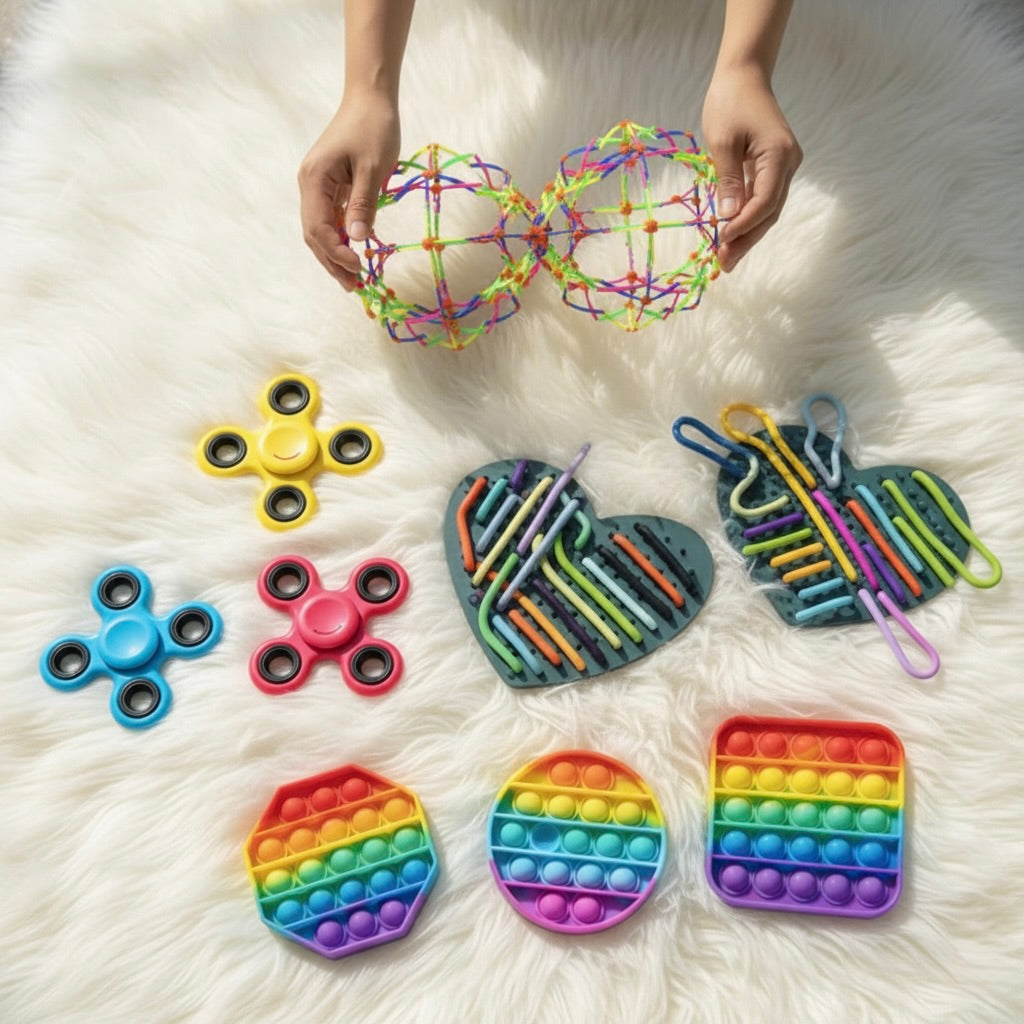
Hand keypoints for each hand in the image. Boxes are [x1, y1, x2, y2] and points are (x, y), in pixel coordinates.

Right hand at [298, 90, 399, 289]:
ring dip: (335, 255)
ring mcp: (317, 186)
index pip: (318, 228)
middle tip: (355, 287)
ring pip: (320, 230)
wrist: (370, 98)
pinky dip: (340, 239)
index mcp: (314, 179)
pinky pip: (330, 220)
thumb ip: (363, 204)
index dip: (337, 253)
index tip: (359, 266)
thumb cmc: (374, 127)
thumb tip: (356, 238)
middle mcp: (309, 185)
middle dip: (332, 262)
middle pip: (314, 235)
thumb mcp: (373, 167)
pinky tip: (354, 254)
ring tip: (354, 278)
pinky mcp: (329, 186)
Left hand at [702, 64, 801, 271]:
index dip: (743, 225)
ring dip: (747, 234)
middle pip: (770, 212)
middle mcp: (789, 163)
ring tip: (725, 257)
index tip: (720, 238)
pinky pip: (764, 199)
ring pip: (768, 210)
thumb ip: (728, 180)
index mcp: (779, 155)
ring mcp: (785, 166)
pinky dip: (748, 218)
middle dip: (746, 240)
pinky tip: (731, 235)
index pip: (764, 202)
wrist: (744, 76)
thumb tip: (728, 218)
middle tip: (723, 265)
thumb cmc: (730, 102)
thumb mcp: (722, 141)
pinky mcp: (775, 168)